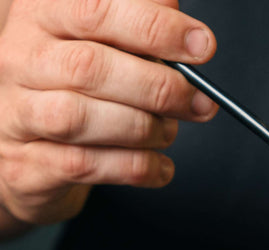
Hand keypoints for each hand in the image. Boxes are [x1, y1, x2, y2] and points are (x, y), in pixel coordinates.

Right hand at [0, 0, 218, 226]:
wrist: (29, 145)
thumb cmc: (76, 87)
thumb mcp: (104, 43)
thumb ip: (139, 28)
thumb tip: (186, 30)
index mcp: (41, 14)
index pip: (95, 8)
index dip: (155, 27)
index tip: (201, 45)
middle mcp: (22, 58)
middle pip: (90, 67)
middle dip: (159, 87)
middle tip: (200, 103)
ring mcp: (19, 112)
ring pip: (82, 118)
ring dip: (144, 129)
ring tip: (169, 133)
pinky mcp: (29, 162)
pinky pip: (86, 164)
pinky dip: (135, 167)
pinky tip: (160, 166)